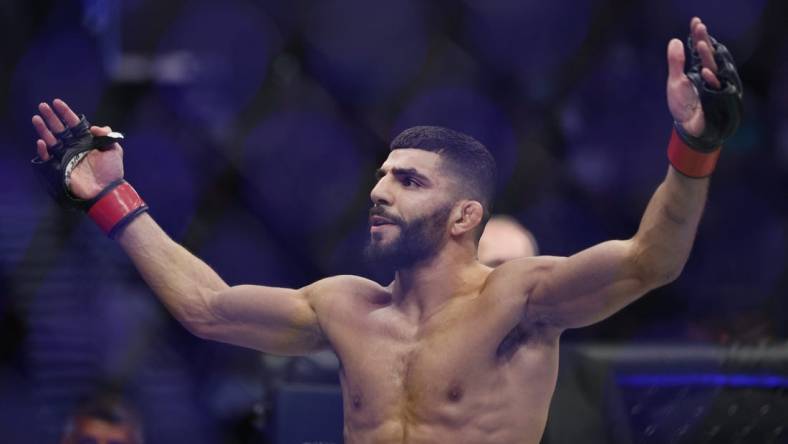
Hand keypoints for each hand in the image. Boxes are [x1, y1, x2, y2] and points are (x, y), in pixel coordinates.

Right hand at [31, 98, 123, 199]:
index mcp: (86, 141)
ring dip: (43, 130)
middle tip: (42, 106)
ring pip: (51, 140)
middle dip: (51, 117)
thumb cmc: (112, 171)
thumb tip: (95, 127)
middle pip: (59, 129)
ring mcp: (65, 157)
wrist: (107, 190)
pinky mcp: (59, 168)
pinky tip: (42, 141)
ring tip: (36, 118)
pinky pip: (47, 158)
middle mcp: (74, 147)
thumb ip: (107, 136)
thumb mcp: (114, 150)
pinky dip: (43, 150)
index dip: (65, 113)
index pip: (73, 123)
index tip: (57, 102)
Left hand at [666, 17, 720, 137]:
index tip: (695, 22)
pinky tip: (705, 71)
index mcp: (700, 69)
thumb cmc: (683, 105)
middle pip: (709, 55)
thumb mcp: (675, 82)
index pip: (700, 49)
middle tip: (700, 27)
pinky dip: (711, 79)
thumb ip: (675, 63)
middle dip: (704, 42)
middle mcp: (710, 75)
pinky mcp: (718, 98)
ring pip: (715, 67)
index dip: (698, 36)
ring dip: (708, 57)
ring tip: (700, 44)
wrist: (689, 127)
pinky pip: (718, 87)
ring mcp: (715, 86)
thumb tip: (675, 41)